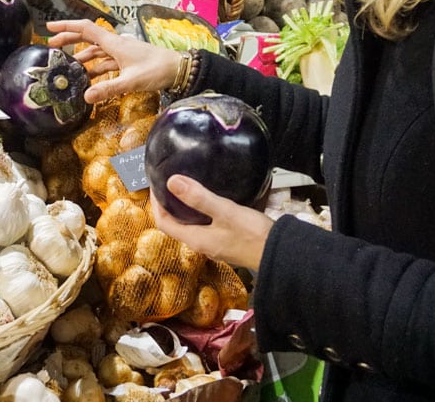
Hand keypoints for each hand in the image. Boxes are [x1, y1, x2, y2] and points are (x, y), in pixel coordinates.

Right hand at [45, 18, 182, 103]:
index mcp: (114, 43)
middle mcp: (116, 44)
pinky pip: (106, 61)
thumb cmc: (157, 70)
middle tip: (52, 46)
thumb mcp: (131, 81)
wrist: (179, 69)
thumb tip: (86, 97)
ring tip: (67, 64)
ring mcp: (122, 52)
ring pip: (96, 51)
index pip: (85, 29)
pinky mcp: (127, 61)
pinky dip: (95, 67)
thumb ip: (108, 89)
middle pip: (87, 38)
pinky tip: (89, 77)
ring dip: (81, 56)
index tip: (50, 28)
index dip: (66, 27)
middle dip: (69, 40)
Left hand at [150, 175, 273, 271]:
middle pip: (176, 225)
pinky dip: (200, 211)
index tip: (155, 186)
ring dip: (184, 208)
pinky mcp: (227, 241)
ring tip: (187, 188)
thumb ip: (199, 198)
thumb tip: (171, 182)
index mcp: (196, 239)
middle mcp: (202, 244)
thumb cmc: (251, 234)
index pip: (164, 223)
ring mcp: (215, 244)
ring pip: (191, 225)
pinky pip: (205, 225)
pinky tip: (209, 199)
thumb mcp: (224, 212)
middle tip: (168, 184)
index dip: (156, 205)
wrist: (279, 253)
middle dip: (169, 205)